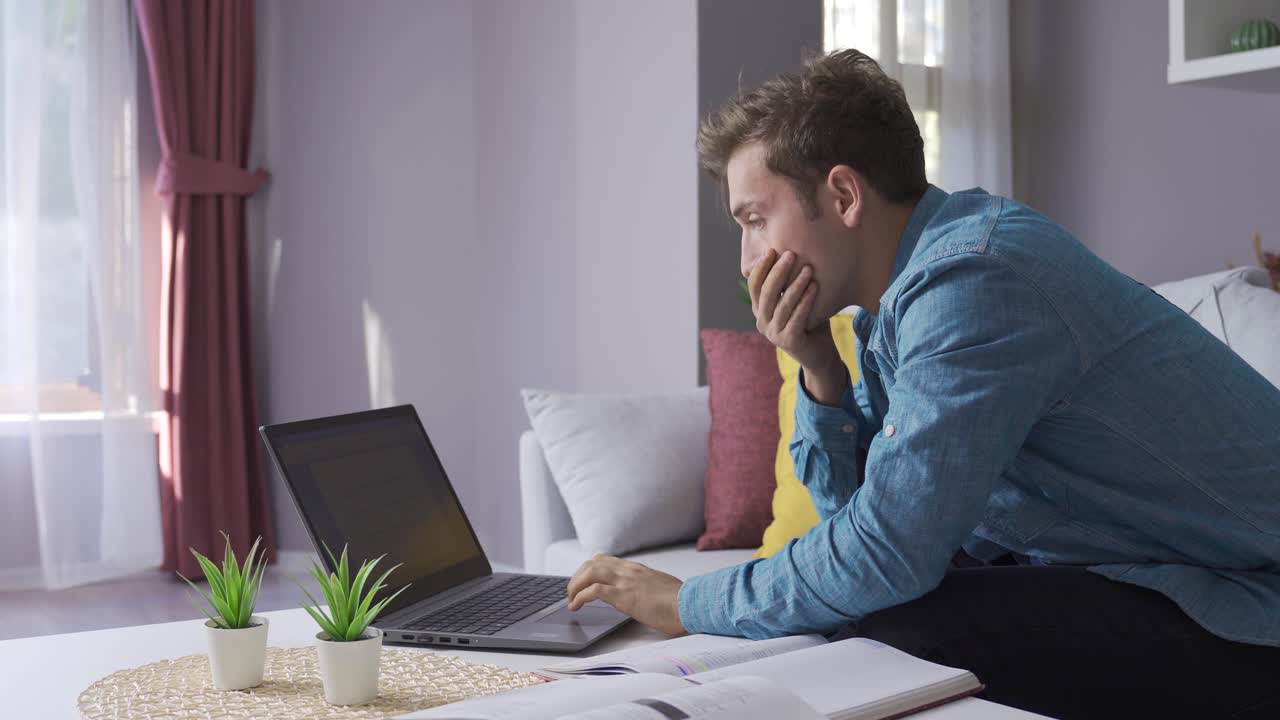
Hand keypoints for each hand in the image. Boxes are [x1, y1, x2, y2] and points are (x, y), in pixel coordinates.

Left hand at [566, 555, 686, 635]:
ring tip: (571, 600)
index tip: (581, 582)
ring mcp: (626, 581)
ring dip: (575, 586)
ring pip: (589, 573)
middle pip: (592, 563)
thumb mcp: (659, 588)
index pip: (605, 560)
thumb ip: (645, 588)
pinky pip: (594, 591)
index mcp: (636, 569)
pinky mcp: (624, 595)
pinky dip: (580, 597)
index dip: (588, 570)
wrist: (690, 604)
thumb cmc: (680, 601)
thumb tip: (639, 596)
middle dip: (577, 577)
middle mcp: (628, 571)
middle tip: (571, 593)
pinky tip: (576, 606)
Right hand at [748, 248, 840, 380]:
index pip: (754, 285)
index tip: (772, 250)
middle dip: (778, 271)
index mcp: (759, 310)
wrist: (819, 354)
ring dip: (796, 284)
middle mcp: (762, 322)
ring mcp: (774, 333)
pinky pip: (797, 317)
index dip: (761, 267)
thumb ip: (789, 283)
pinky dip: (806, 300)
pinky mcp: (789, 341)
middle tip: (791, 254)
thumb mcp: (796, 300)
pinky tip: (815, 287)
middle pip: (767, 292)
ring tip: (808, 269)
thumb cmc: (809, 321)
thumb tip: (791, 249)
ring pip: (782, 304)